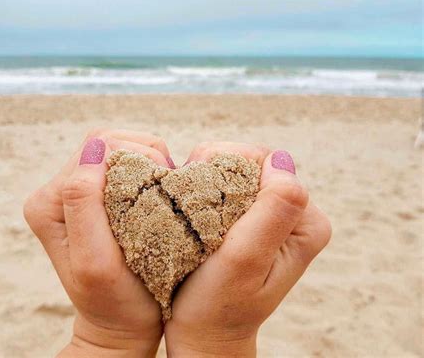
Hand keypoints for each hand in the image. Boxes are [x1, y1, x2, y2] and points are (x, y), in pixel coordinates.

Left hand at [24, 129, 172, 356]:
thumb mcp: (96, 261)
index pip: (96, 149)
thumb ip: (84, 203)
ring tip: (162, 188)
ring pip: (118, 146)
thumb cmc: (114, 299)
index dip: (136, 157)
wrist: (120, 321)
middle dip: (144, 154)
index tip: (161, 185)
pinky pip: (124, 160)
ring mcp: (76, 189)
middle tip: (166, 184)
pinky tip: (156, 188)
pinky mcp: (96, 191)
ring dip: (147, 159)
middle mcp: (56, 190)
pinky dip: (147, 166)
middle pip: (106, 141)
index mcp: (49, 202)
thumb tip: (95, 149)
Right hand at [165, 142, 331, 356]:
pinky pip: (225, 185)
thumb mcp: (246, 259)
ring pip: (233, 170)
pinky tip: (192, 211)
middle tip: (190, 203)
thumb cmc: (219, 306)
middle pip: (250, 163)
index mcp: (305, 222)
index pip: (268, 162)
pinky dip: (204, 190)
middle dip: (215, 171)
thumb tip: (282, 160)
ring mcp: (271, 215)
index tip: (200, 193)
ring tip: (190, 209)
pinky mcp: (249, 218)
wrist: (204, 335)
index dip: (228, 165)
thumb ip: (273, 209)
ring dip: (206, 180)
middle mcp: (293, 214)